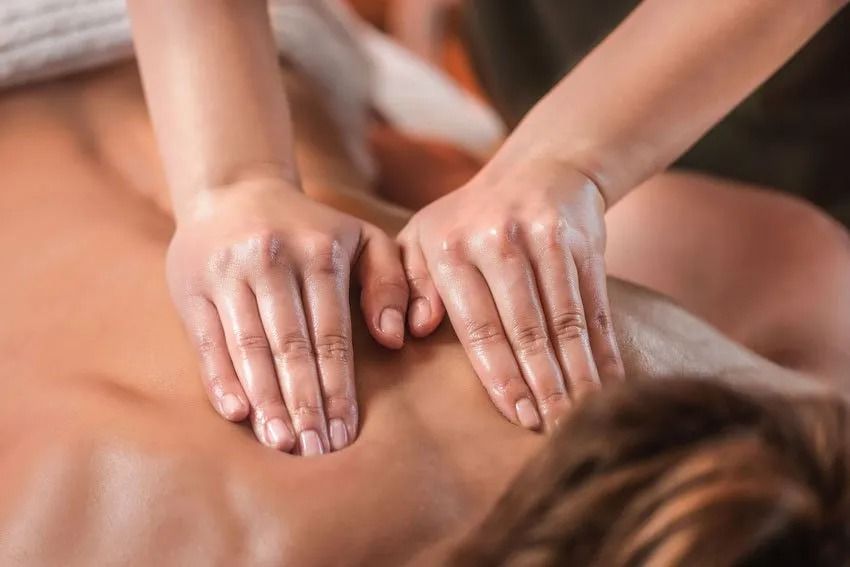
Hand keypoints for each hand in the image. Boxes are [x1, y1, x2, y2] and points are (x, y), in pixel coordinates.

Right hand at [167, 179, 407, 453]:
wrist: (233, 191)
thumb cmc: (309, 228)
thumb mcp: (362, 237)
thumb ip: (391, 280)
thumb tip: (394, 338)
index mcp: (319, 253)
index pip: (331, 334)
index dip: (338, 387)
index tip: (346, 432)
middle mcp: (271, 260)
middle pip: (291, 346)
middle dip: (306, 403)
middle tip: (315, 450)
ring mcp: (228, 273)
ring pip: (250, 347)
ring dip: (266, 400)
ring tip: (283, 442)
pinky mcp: (192, 286)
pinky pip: (208, 340)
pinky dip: (221, 379)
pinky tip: (237, 414)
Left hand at [397, 159, 623, 430]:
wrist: (542, 168)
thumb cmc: (469, 219)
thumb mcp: (423, 237)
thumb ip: (409, 283)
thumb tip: (411, 331)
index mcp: (451, 246)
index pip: (478, 325)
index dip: (500, 375)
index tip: (515, 416)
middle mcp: (499, 239)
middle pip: (526, 328)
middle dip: (542, 385)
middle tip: (553, 430)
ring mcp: (547, 238)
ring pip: (566, 321)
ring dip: (577, 374)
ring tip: (580, 417)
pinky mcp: (585, 243)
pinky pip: (595, 306)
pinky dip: (603, 349)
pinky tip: (608, 383)